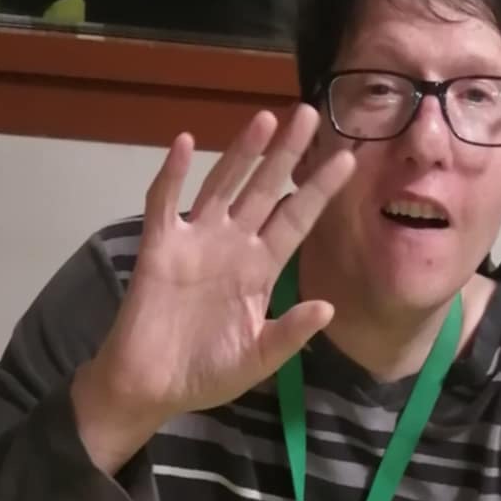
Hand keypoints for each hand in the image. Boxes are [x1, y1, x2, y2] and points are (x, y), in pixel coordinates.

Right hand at [72, 108, 356, 474]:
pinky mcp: (160, 246)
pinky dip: (174, 174)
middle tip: (311, 113)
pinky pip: (165, 202)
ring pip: (223, 185)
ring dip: (241, 153)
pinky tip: (185, 143)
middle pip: (265, 189)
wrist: (151, 387)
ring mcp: (196, 241)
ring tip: (266, 119)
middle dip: (288, 154)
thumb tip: (327, 307)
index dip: (319, 190)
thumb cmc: (205, 374)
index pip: (296, 220)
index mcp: (260, 270)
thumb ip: (289, 332)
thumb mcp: (257, 360)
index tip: (348, 158)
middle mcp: (232, 246)